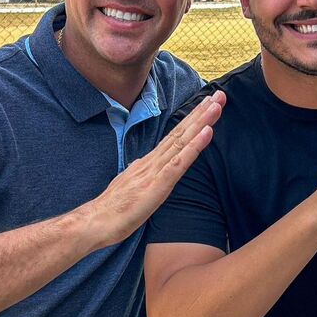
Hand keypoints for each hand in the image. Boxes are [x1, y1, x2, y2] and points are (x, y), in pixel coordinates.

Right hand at [89, 91, 224, 245]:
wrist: (96, 221)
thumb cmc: (113, 209)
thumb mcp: (130, 186)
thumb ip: (138, 173)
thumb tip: (143, 165)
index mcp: (149, 163)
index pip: (174, 137)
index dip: (192, 121)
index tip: (207, 105)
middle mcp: (153, 161)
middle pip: (181, 132)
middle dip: (201, 113)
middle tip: (220, 94)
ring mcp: (155, 171)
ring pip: (182, 141)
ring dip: (201, 121)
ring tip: (216, 105)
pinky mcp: (158, 184)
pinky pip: (179, 162)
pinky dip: (194, 146)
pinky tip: (207, 132)